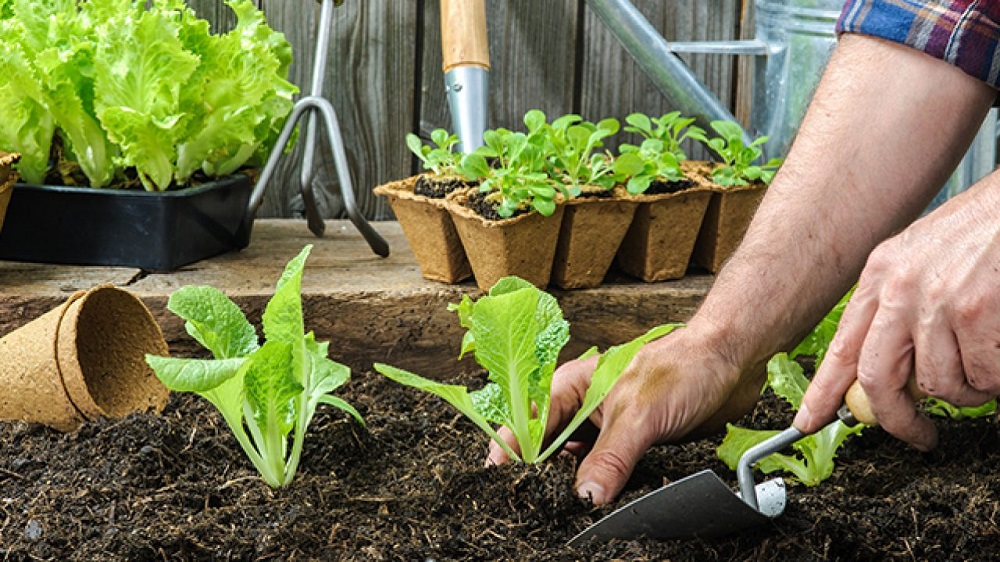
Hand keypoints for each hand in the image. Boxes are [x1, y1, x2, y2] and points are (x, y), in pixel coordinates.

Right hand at [486, 326, 762, 504]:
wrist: (731, 362)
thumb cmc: (683, 367)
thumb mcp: (639, 416)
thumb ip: (610, 459)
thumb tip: (585, 499)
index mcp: (571, 387)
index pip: (527, 424)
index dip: (511, 453)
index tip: (501, 483)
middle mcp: (583, 407)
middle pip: (547, 448)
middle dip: (540, 476)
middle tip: (536, 506)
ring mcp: (606, 427)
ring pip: (576, 463)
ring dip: (572, 485)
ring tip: (564, 510)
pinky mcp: (631, 444)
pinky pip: (606, 472)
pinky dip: (601, 489)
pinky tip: (602, 504)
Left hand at [795, 182, 999, 449]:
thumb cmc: (986, 231)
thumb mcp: (924, 259)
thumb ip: (900, 307)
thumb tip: (892, 368)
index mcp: (881, 274)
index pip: (842, 346)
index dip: (823, 391)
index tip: (808, 422)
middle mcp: (899, 288)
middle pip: (877, 378)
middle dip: (897, 418)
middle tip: (918, 435)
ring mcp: (937, 301)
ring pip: (938, 385)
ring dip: (966, 392)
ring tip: (984, 369)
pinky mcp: (975, 313)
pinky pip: (983, 376)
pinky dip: (995, 378)